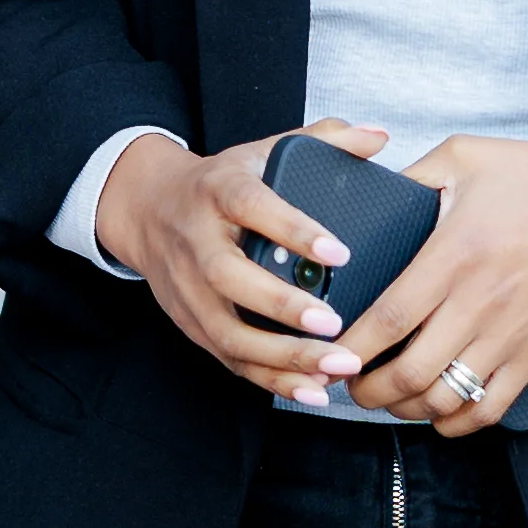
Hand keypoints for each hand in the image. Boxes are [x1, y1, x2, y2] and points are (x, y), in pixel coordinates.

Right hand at [102, 120, 390, 404]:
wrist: (148, 209)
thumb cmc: (219, 184)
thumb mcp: (262, 150)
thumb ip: (323, 140)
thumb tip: (379, 136)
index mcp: (218, 192)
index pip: (253, 208)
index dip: (295, 230)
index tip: (341, 251)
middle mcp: (197, 243)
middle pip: (231, 280)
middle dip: (283, 307)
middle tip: (337, 324)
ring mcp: (189, 291)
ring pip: (230, 332)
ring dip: (283, 356)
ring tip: (336, 366)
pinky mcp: (193, 325)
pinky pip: (231, 360)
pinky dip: (271, 380)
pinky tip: (313, 390)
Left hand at [337, 136, 527, 437]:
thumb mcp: (467, 155)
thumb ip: (413, 176)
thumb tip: (368, 194)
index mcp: (455, 254)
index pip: (391, 317)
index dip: (353, 347)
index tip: (329, 353)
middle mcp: (480, 302)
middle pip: (410, 373)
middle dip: (367, 391)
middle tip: (346, 384)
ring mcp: (510, 334)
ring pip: (445, 398)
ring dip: (405, 410)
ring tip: (386, 398)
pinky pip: (490, 408)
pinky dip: (456, 423)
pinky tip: (437, 413)